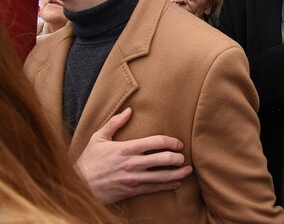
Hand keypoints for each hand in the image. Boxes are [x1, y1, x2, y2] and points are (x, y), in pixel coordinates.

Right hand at [75, 108, 192, 203]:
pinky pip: (154, 188)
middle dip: (178, 158)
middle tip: (183, 157)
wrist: (78, 186)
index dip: (172, 142)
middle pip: (164, 159)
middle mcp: (132, 163)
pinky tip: (176, 183)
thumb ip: (114, 123)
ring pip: (162, 176)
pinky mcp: (131, 191)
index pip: (157, 142)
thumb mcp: (98, 138)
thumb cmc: (88, 161)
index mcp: (127, 148)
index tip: (178, 143)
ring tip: (187, 170)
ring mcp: (133, 178)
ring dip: (178, 173)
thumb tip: (129, 110)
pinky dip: (167, 186)